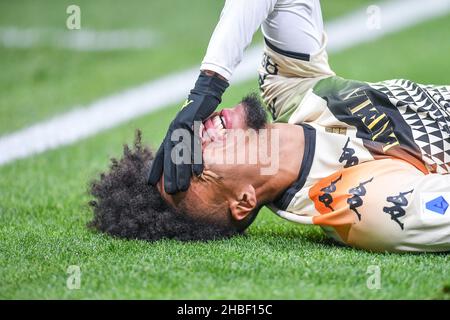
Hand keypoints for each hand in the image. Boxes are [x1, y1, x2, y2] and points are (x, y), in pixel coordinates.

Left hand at [148, 71, 228, 193]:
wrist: (205, 94)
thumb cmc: (198, 112)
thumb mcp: (189, 127)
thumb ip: (185, 139)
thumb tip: (186, 156)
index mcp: (170, 134)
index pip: (160, 154)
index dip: (155, 169)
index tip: (151, 183)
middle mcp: (173, 132)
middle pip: (169, 158)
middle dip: (169, 176)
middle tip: (171, 192)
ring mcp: (181, 128)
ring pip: (180, 154)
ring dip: (181, 172)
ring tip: (182, 187)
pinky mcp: (192, 124)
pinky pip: (194, 145)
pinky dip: (196, 159)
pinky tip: (198, 172)